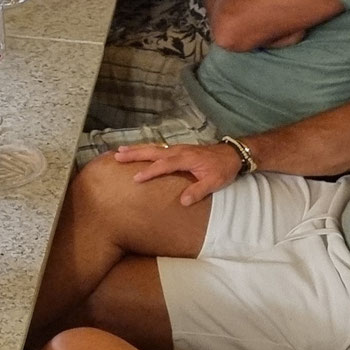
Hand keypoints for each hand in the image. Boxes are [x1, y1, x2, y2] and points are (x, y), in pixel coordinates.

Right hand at [110, 141, 243, 204]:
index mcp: (186, 159)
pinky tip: (138, 152)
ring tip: (120, 151)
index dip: (149, 172)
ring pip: (153, 147)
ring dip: (137, 149)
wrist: (233, 154)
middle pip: (153, 151)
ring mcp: (178, 148)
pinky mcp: (179, 149)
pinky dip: (145, 149)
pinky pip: (158, 148)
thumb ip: (198, 190)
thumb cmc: (223, 168)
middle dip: (134, 154)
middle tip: (117, 156)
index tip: (136, 178)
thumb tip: (182, 201)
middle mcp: (179, 151)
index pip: (163, 165)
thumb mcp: (214, 182)